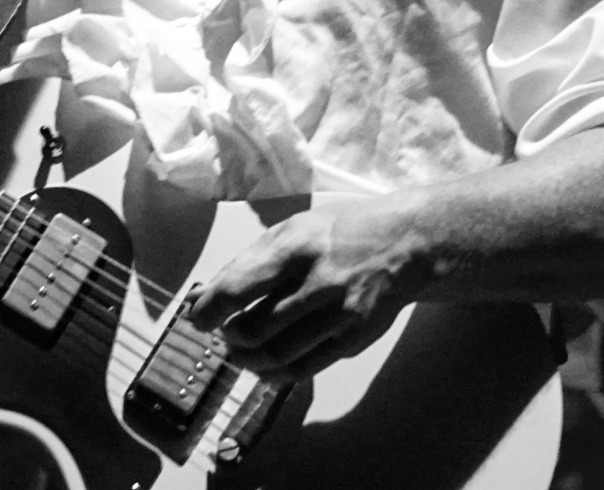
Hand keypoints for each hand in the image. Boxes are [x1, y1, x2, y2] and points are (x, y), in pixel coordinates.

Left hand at [188, 196, 428, 381]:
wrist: (404, 245)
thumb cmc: (338, 234)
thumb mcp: (292, 230)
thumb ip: (248, 263)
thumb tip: (201, 296)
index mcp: (295, 247)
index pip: (238, 287)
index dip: (209, 310)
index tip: (198, 318)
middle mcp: (317, 282)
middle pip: (254, 328)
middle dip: (229, 337)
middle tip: (225, 332)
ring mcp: (337, 315)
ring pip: (276, 355)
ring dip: (247, 359)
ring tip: (240, 350)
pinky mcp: (352, 340)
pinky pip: (303, 369)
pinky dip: (275, 374)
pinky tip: (265, 367)